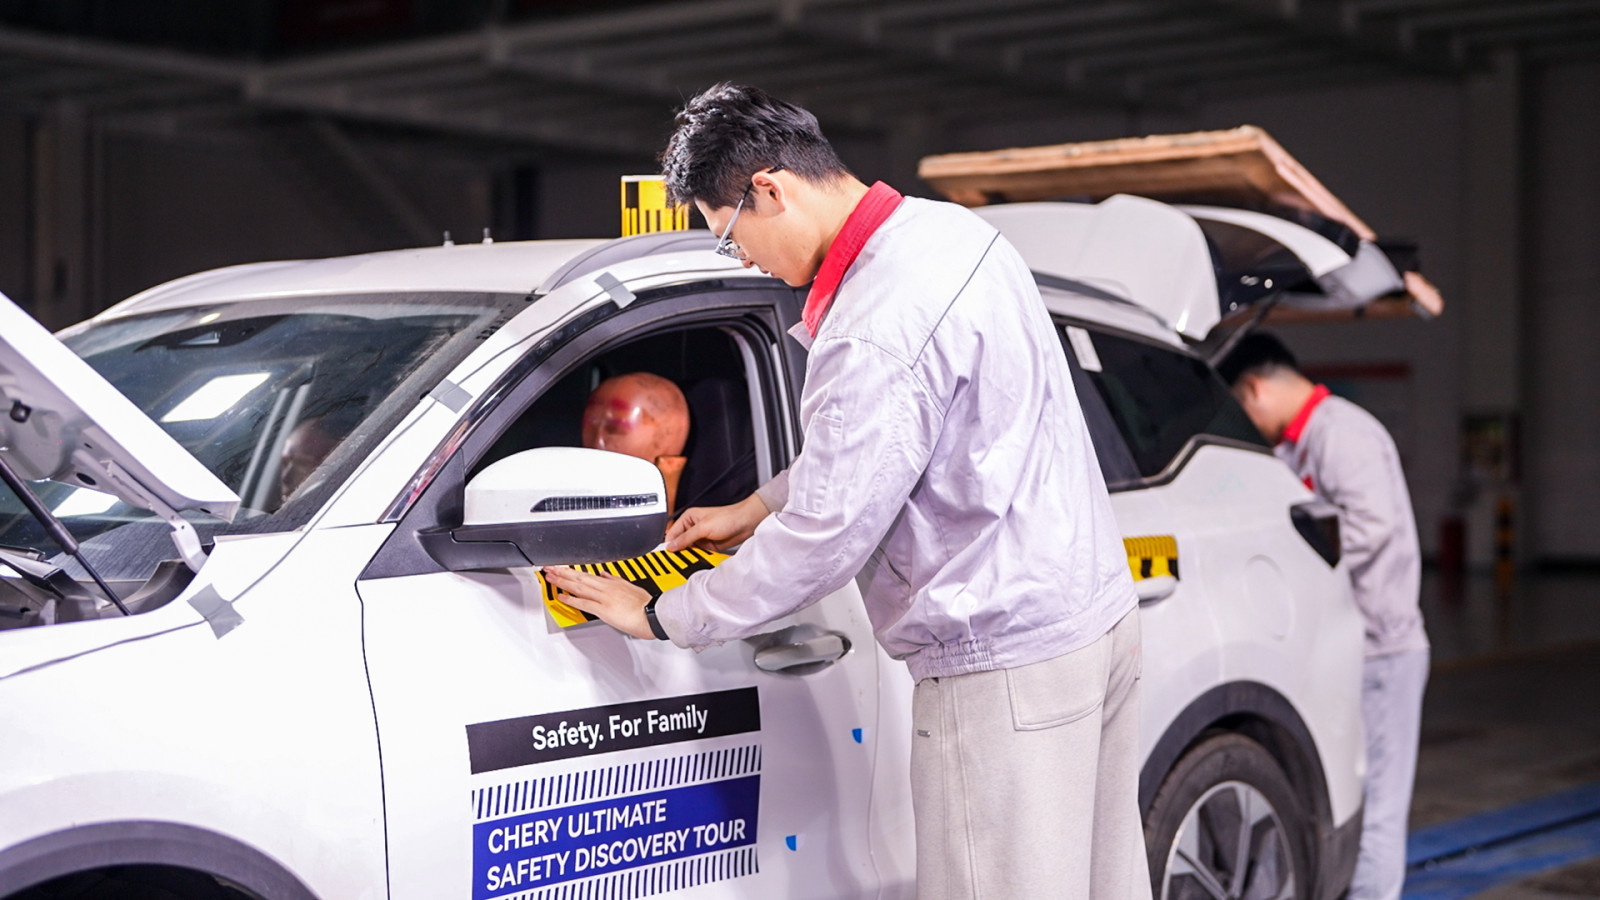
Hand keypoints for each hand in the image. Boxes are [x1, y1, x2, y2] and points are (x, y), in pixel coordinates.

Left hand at [541, 566, 655, 639]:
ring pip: (580, 587)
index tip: (561, 568)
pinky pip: (585, 603)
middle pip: (580, 578)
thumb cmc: (646, 604)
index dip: (572, 571)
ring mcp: (605, 598)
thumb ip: (616, 580)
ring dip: (563, 582)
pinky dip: (572, 599)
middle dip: (563, 573)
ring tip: (550, 578)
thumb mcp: (631, 587)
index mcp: (612, 582)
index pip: (587, 574)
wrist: (654, 614)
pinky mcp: (605, 610)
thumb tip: (605, 575)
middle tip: (549, 569)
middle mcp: (607, 588)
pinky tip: (562, 596)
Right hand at [665, 493, 770, 551]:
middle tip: (673, 561)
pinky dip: (696, 558)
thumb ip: (686, 537)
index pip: (673, 533)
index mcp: (689, 518)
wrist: (745, 523)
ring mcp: (700, 537)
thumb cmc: (728, 517)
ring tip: (684, 562)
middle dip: (677, 551)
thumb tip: (672, 545)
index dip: (669, 543)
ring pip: (688, 549)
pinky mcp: (708, 546)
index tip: (665, 554)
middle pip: (679, 542)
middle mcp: (693, 528)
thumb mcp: (703, 527)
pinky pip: (698, 554)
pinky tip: (695, 561)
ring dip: (687, 555)